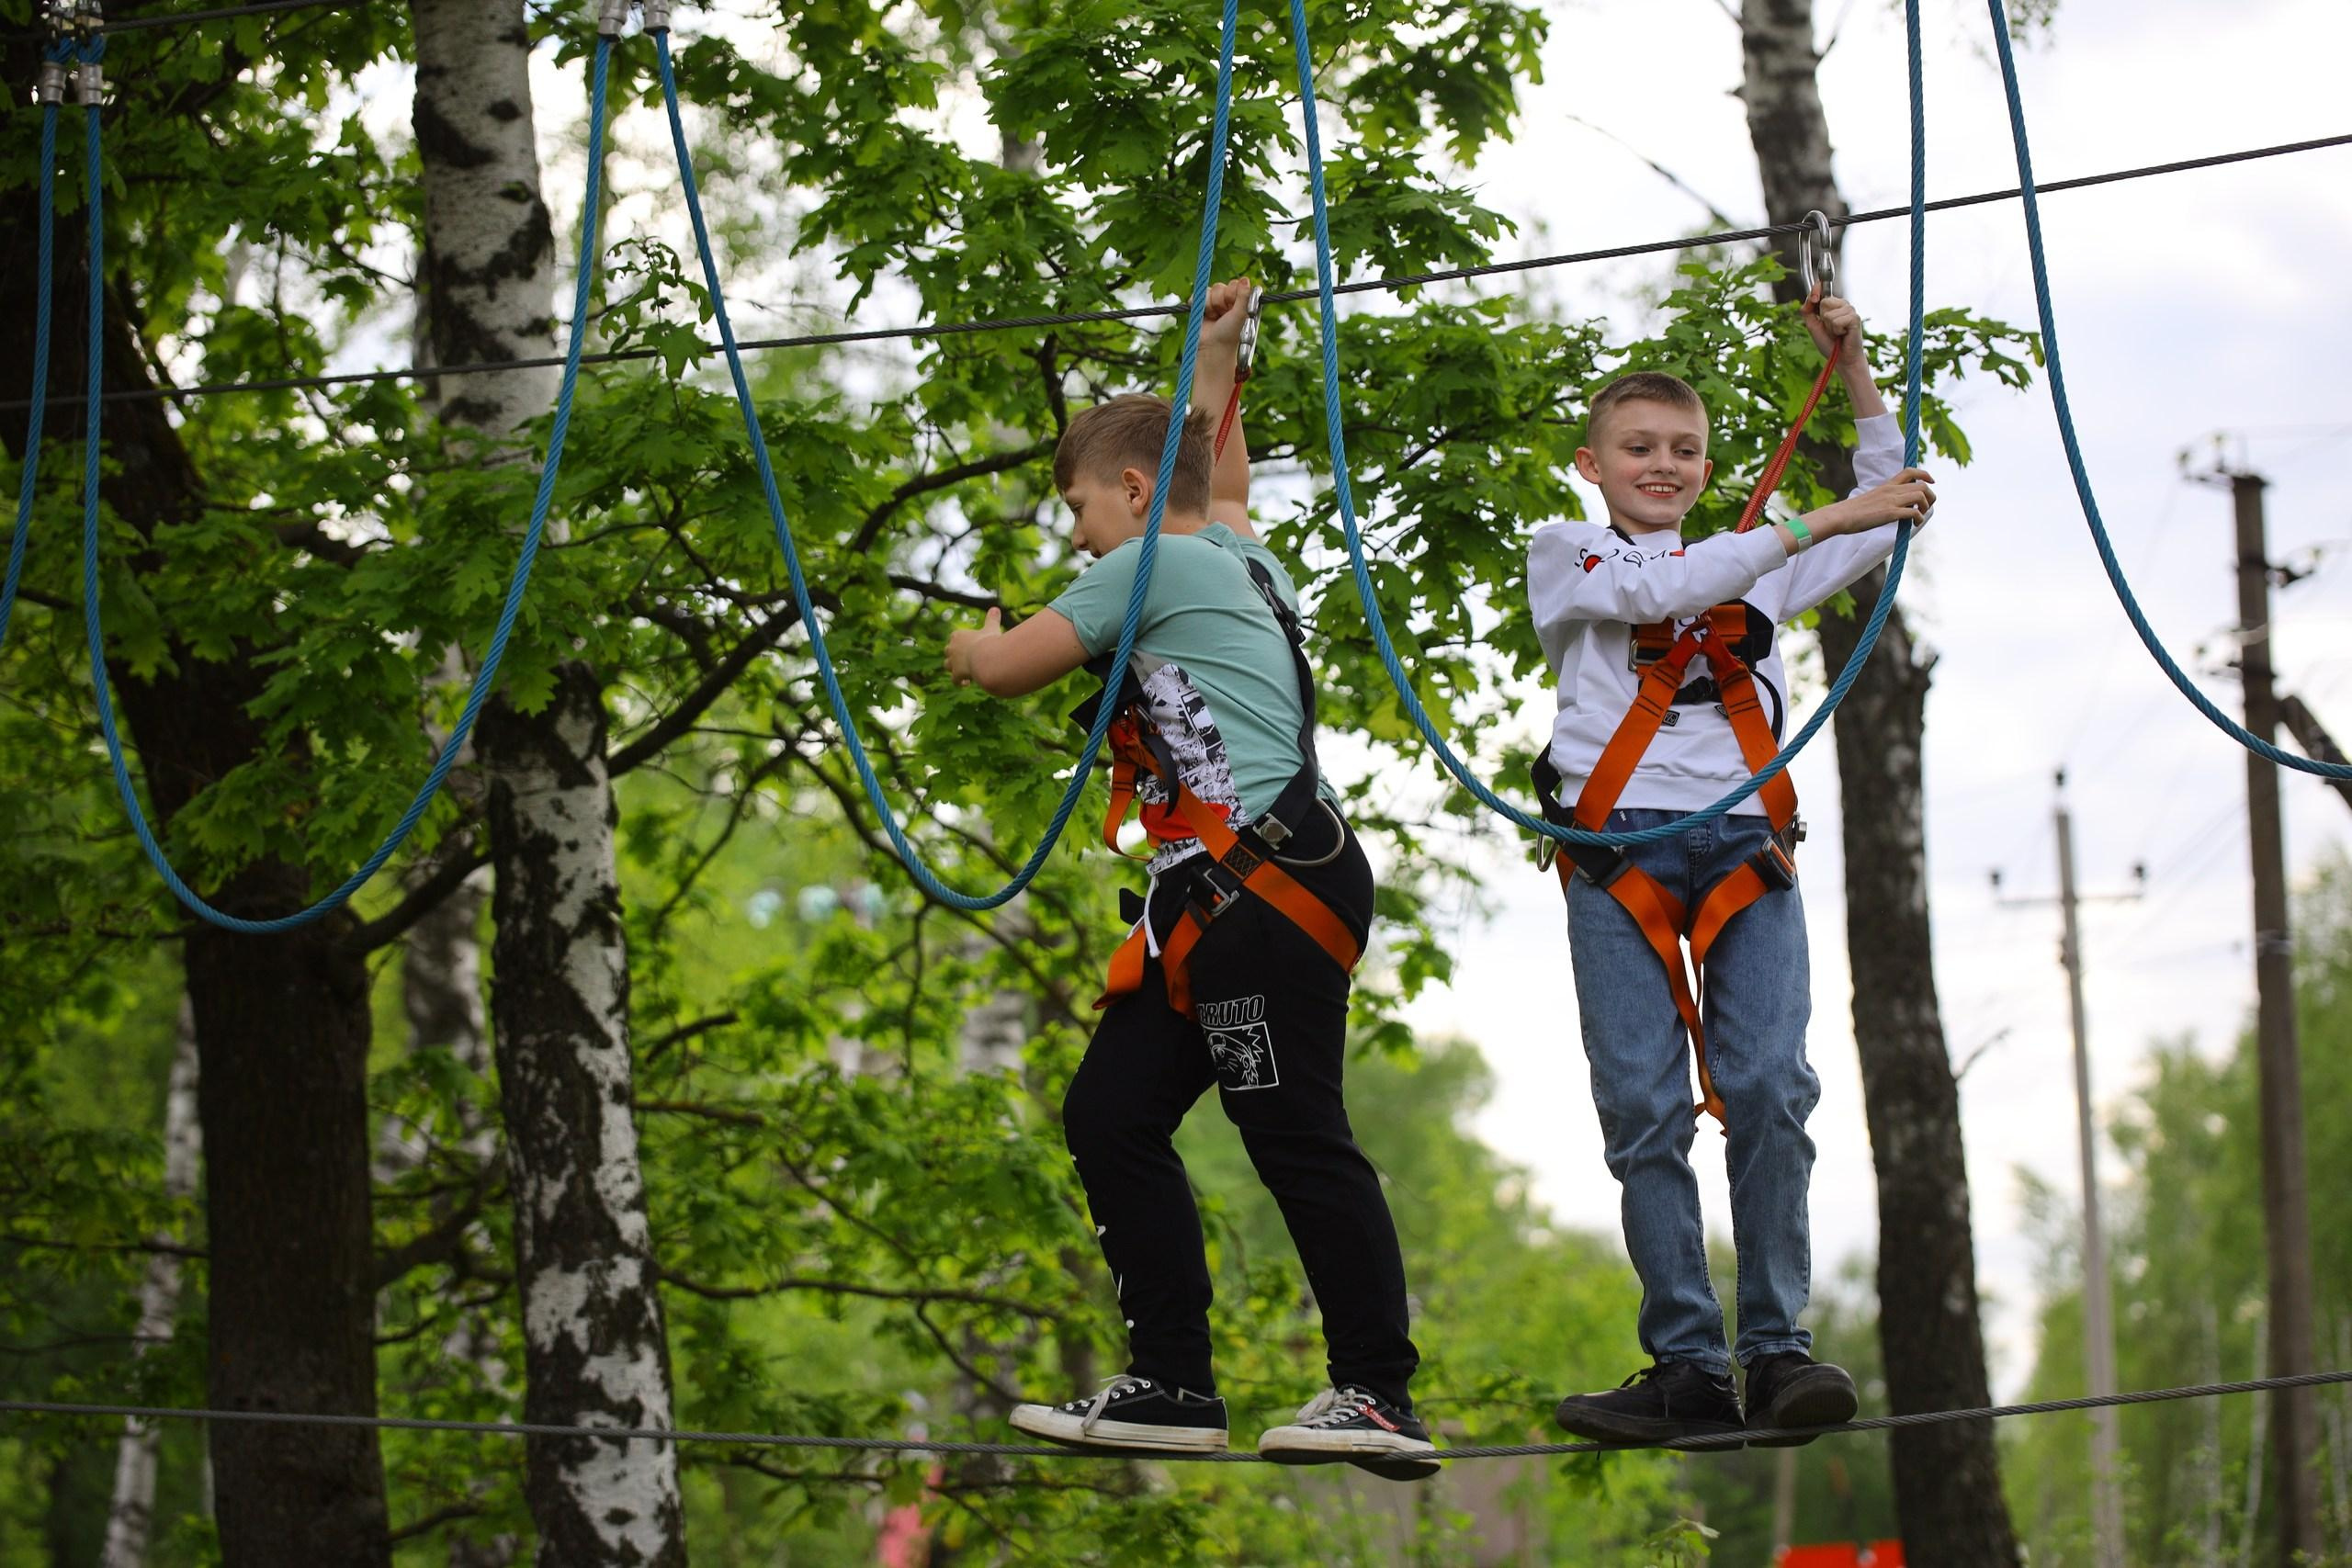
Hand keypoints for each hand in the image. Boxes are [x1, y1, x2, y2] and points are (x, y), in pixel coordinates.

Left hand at [945, 607, 1002, 686]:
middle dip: (955, 655)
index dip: (962, 642)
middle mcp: (952, 648)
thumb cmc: (989, 641)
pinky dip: (959, 682)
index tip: (972, 646)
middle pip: (948, 650)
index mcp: (958, 635)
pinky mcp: (956, 674)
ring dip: (954, 668)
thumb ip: (992, 619)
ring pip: (947, 665)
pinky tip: (968, 682)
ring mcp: (953, 662)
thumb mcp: (991, 628)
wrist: (986, 658)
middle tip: (968, 659)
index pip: (954, 637)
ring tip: (966, 672)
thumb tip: (995, 608)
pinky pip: (954, 680)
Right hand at [1200, 277, 1252, 353]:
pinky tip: (1204, 314)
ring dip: (1210, 305)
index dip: (1232, 293)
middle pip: (1221, 286)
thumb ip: (1244, 296)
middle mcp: (1228, 301)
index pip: (1235, 284)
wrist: (1212, 348)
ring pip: (1209, 290)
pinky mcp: (1202, 306)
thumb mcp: (1241, 314)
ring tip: (1213, 317)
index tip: (1232, 306)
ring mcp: (1215, 303)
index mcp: (1240, 301)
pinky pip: (1198, 294)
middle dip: (1220, 301)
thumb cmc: (1230, 334)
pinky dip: (1199, 304)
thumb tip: (1246, 279)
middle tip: (1223, 314)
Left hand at [1804, 290, 1863, 362]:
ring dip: (1830, 328)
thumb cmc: (1829, 343)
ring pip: (1829, 314)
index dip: (1816, 291)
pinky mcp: (1855, 318)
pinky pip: (1836, 321)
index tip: (1814, 297)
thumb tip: (1809, 299)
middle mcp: (1843, 305)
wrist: (1841, 358)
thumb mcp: (1813, 326)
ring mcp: (1850, 310)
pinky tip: (1843, 334)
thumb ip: (1808, 311)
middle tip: (1831, 329)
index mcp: (1833, 305)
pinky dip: (1836, 331)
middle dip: (1823, 319)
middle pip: (1824, 302)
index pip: (1822, 291)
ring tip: (1837, 333)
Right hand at [1808, 466, 1935, 538]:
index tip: (1931, 482)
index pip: (1910, 471)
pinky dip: (1919, 518)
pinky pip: (1913, 512)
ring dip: (1926, 507)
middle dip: (1930, 496)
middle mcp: (1891, 490)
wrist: (1840, 516)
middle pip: (1922, 485)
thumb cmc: (1852, 512)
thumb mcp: (1871, 499)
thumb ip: (1885, 499)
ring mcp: (1891, 501)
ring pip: (1921, 495)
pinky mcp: (1890, 513)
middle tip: (1925, 507)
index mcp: (1887, 485)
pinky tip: (1913, 524)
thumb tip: (1893, 507)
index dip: (1925, 474)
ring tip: (1919, 517)